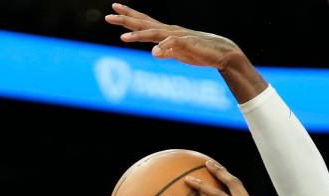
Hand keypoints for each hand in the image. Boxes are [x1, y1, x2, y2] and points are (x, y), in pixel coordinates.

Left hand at [106, 5, 241, 70]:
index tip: (113, 9)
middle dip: (126, 19)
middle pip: (144, 23)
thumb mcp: (178, 54)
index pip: (144, 21)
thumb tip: (153, 53)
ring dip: (139, 35)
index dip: (129, 15)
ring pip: (154, 33)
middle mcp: (169, 31)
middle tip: (108, 15)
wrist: (220, 52)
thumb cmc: (199, 52)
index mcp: (165, 32)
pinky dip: (163, 48)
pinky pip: (172, 45)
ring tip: (124, 37)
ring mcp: (177, 37)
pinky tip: (154, 52)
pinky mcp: (187, 45)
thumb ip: (165, 53)